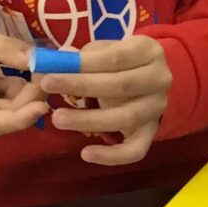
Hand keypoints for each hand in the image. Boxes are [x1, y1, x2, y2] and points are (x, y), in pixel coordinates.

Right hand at [0, 26, 47, 140]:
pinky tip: (19, 76)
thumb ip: (8, 49)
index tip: (43, 104)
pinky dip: (17, 94)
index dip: (21, 117)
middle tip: (48, 72)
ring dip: (25, 94)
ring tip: (35, 69)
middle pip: (5, 118)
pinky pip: (7, 111)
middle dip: (30, 97)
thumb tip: (39, 60)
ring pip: (10, 115)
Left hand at [38, 34, 171, 165]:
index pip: (116, 57)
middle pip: (121, 85)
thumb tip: (53, 62)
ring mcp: (157, 108)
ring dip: (89, 120)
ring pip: (126, 117)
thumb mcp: (103, 50)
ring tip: (58, 119)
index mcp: (148, 51)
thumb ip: (81, 57)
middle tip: (47, 86)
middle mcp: (160, 79)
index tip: (53, 67)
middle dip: (81, 86)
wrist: (147, 80)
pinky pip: (136, 150)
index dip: (84, 64)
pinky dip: (112, 156)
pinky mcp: (152, 132)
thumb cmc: (119, 62)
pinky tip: (86, 154)